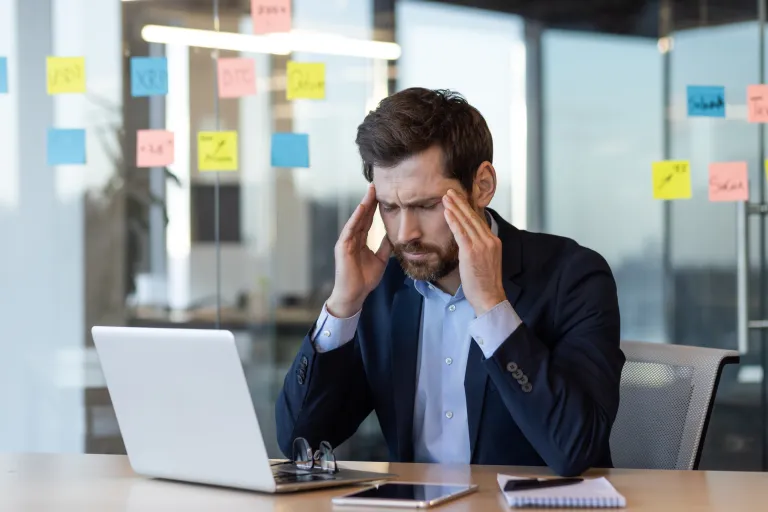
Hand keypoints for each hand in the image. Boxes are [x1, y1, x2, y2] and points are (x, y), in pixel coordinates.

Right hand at [327, 184, 391, 316]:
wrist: (354, 294)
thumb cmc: (365, 279)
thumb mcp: (380, 260)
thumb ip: (385, 246)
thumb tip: (393, 235)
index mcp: (360, 241)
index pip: (368, 220)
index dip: (374, 207)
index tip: (382, 194)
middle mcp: (352, 238)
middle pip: (362, 216)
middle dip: (369, 201)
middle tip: (375, 185)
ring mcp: (346, 241)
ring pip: (356, 219)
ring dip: (363, 205)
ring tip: (370, 191)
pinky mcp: (342, 247)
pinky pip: (350, 229)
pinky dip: (356, 217)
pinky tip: (362, 207)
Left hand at [442, 189, 505, 315]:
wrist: (490, 297)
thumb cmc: (484, 283)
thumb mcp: (485, 261)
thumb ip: (478, 249)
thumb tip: (467, 242)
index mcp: (493, 242)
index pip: (479, 220)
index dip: (468, 208)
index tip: (460, 199)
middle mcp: (489, 241)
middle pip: (473, 217)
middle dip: (460, 203)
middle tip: (450, 192)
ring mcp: (481, 246)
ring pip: (466, 222)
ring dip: (455, 208)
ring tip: (446, 197)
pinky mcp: (471, 252)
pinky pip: (461, 233)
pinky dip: (453, 221)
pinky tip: (447, 212)